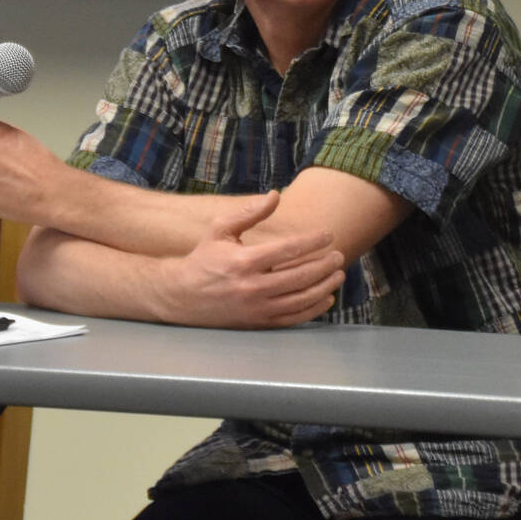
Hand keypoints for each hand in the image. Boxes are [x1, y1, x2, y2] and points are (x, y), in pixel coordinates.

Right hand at [163, 192, 345, 328]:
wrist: (182, 296)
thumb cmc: (203, 258)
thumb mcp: (220, 230)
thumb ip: (249, 212)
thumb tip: (276, 196)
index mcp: (244, 261)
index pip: (287, 250)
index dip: (312, 241)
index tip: (328, 234)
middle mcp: (252, 287)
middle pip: (299, 277)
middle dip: (324, 265)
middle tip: (339, 255)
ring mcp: (256, 309)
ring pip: (300, 299)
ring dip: (324, 287)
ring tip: (338, 274)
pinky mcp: (258, 323)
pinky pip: (292, 319)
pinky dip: (313, 310)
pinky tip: (326, 299)